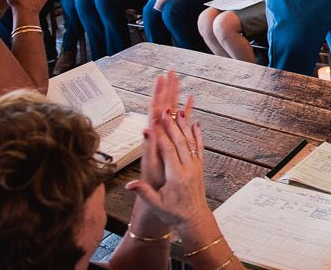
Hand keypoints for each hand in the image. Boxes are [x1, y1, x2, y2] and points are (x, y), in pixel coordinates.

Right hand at [126, 106, 209, 233]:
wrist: (194, 218)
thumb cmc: (174, 213)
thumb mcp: (156, 204)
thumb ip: (143, 192)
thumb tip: (129, 184)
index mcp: (176, 176)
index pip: (168, 152)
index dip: (161, 137)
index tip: (155, 124)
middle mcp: (188, 168)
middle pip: (179, 142)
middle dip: (172, 125)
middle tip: (165, 111)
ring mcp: (195, 166)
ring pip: (190, 141)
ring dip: (184, 125)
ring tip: (179, 111)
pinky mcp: (200, 166)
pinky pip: (199, 147)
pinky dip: (197, 134)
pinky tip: (195, 123)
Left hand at [143, 71, 192, 191]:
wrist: (156, 196)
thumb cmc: (154, 183)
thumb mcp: (151, 166)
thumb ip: (149, 148)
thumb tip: (146, 128)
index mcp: (153, 137)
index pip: (155, 110)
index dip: (158, 94)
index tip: (161, 79)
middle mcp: (158, 134)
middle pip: (163, 106)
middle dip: (167, 89)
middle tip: (170, 71)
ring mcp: (166, 136)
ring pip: (172, 112)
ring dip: (175, 95)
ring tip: (177, 79)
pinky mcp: (173, 141)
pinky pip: (180, 121)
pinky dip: (186, 110)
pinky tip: (190, 101)